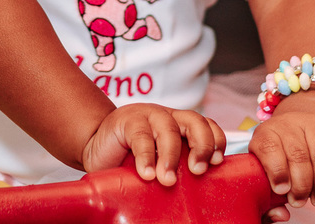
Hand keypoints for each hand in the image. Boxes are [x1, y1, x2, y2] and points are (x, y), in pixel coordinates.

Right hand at [81, 104, 225, 185]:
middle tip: (198, 170)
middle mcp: (167, 117)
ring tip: (167, 179)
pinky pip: (140, 136)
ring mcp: (146, 116)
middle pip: (194, 121)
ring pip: (168, 128)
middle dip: (201, 145)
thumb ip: (176, 170)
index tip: (216, 161)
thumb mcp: (159, 164)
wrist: (97, 149)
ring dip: (171, 155)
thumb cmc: (131, 160)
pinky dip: (145, 156)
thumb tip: (198, 197)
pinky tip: (146, 174)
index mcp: (179, 126)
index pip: (206, 126)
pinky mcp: (125, 121)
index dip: (216, 140)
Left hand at [249, 91, 314, 219]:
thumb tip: (281, 215)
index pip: (269, 148)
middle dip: (302, 186)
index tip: (282, 190)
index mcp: (268, 132)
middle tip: (301, 201)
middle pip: (298, 155)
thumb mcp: (268, 165)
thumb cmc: (283, 150)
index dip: (276, 171)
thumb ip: (269, 193)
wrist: (305, 114)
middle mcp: (290, 123)